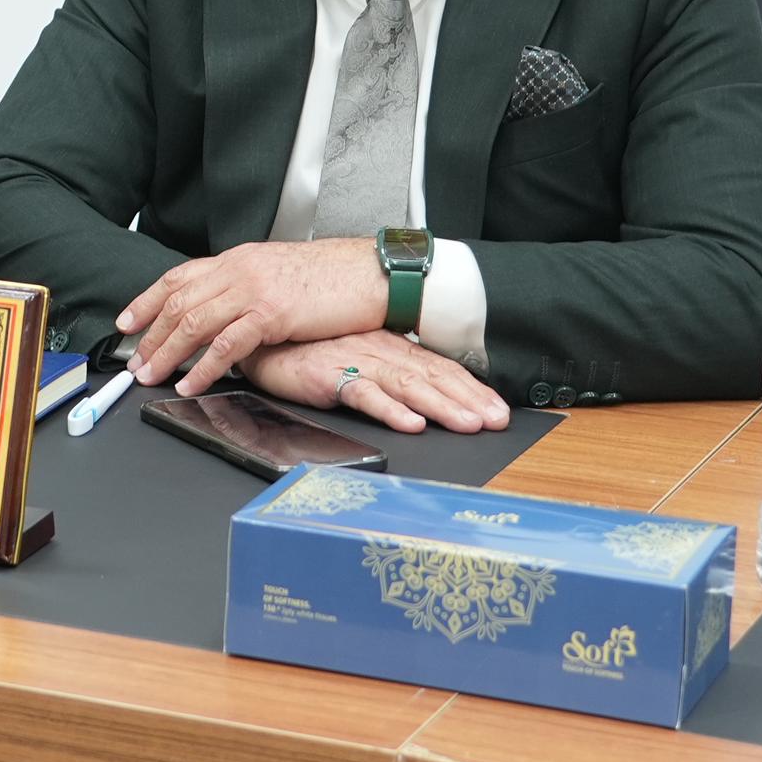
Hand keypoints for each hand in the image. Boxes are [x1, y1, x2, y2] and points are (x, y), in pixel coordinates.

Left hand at [117, 238, 392, 396]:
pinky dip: (203, 367)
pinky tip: (191, 383)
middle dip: (151, 335)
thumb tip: (224, 310)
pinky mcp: (272, 312)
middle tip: (135, 363)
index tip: (127, 321)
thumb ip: (247, 287)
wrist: (370, 273)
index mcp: (239, 258)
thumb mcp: (279, 273)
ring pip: (194, 322)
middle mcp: (240, 269)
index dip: (147, 300)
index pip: (180, 276)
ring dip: (167, 353)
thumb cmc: (332, 278)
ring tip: (151, 377)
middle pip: (179, 301)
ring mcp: (254, 289)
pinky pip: (226, 344)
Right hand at [246, 334, 511, 434]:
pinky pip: (364, 394)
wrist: (263, 338)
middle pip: (433, 377)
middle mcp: (380, 352)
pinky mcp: (328, 376)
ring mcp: (356, 362)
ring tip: (466, 424)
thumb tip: (427, 398)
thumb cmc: (309, 350)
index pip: (441, 368)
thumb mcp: (358, 358)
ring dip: (440, 406)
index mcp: (391, 348)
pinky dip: (389, 409)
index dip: (472, 389)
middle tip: (496, 422)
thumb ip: (391, 375)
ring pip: (407, 385)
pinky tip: (409, 423)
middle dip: (469, 400)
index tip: (498, 410)